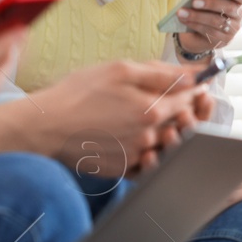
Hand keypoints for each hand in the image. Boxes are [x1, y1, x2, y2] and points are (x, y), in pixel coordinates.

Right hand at [31, 60, 214, 177]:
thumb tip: (194, 76)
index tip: (196, 83)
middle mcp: (149, 137)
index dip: (195, 90)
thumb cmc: (78, 93)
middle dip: (183, 109)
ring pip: (166, 143)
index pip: (188, 100)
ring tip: (144, 115)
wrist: (46, 126)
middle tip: (170, 97)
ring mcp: (136, 157)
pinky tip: (133, 134)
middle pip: (181, 123)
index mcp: (151, 110)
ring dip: (166, 129)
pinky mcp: (124, 170)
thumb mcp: (120, 71)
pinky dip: (150, 149)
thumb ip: (160, 73)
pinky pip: (149, 161)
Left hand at [176, 0, 241, 54]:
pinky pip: (210, 32)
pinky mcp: (224, 40)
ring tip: (182, 12)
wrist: (195, 30)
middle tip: (195, 1)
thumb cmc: (201, 6)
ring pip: (217, 21)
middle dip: (211, 3)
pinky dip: (195, 25)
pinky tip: (184, 20)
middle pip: (230, 8)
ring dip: (197, 16)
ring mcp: (233, 29)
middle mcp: (238, 14)